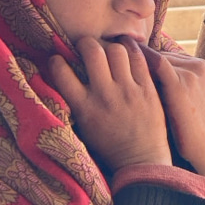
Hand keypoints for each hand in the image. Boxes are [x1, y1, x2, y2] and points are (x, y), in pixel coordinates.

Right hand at [49, 36, 171, 170]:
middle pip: (92, 51)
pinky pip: (140, 59)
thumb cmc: (109, 146)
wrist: (141, 161)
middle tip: (87, 47)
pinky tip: (127, 50)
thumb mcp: (83, 126)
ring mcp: (128, 91)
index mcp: (84, 107)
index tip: (59, 59)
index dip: (56, 60)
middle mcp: (105, 96)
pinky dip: (132, 49)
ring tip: (109, 48)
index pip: (60, 72)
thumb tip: (66, 75)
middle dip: (86, 43)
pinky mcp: (148, 90)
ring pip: (117, 50)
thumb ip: (75, 101)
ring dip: (110, 45)